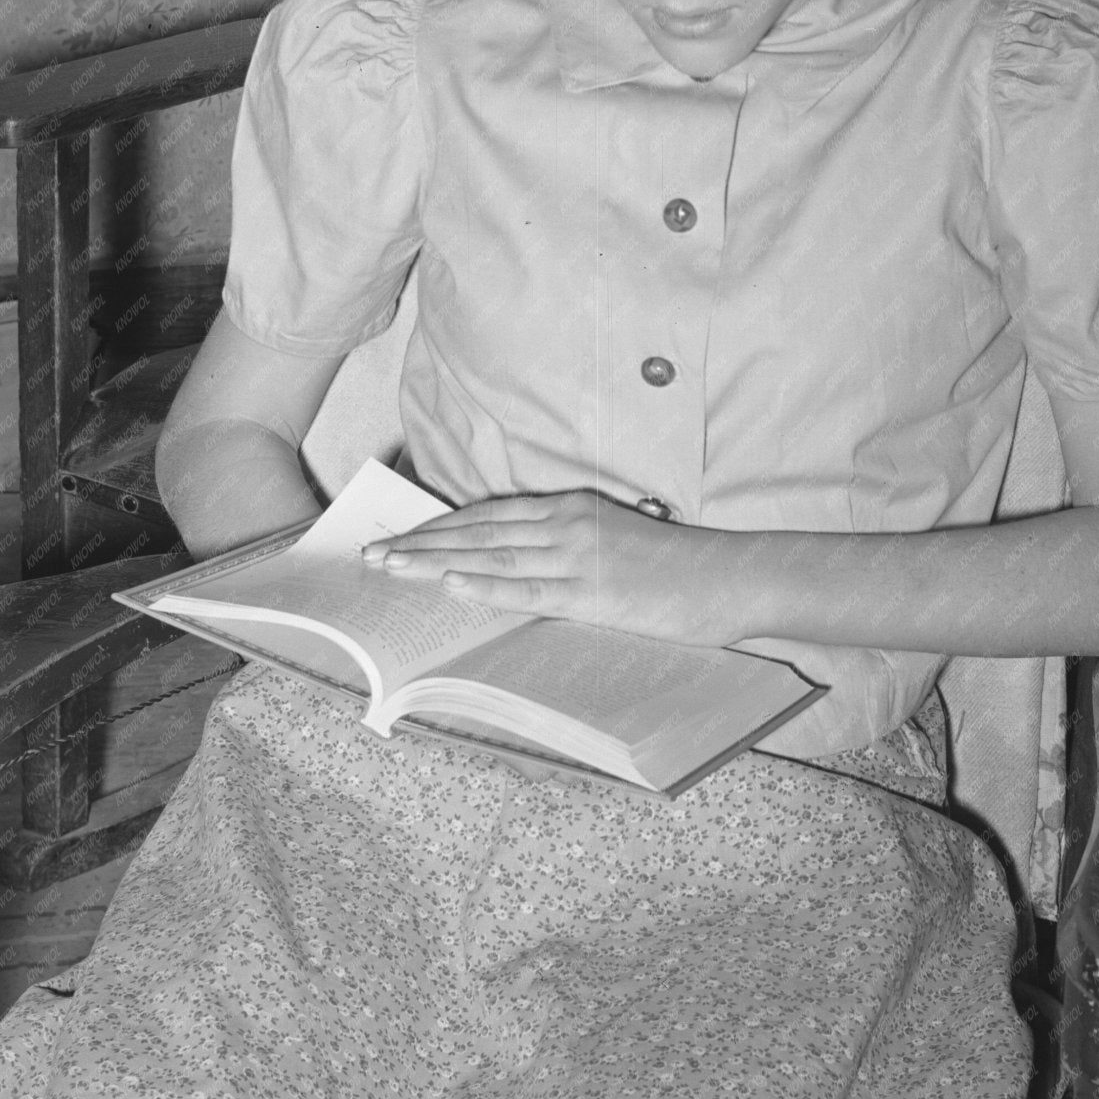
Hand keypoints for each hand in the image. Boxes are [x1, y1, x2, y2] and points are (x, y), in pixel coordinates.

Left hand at [361, 490, 751, 646]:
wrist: (726, 577)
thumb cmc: (676, 568)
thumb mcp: (614, 542)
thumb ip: (570, 548)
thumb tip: (525, 569)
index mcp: (570, 508)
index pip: (489, 515)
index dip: (441, 525)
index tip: (402, 536)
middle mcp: (564, 523)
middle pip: (477, 530)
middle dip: (421, 542)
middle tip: (372, 553)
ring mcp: (575, 555)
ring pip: (489, 555)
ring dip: (433, 561)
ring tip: (389, 567)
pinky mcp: (589, 590)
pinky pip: (524, 588)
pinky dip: (482, 584)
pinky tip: (447, 584)